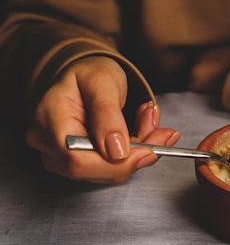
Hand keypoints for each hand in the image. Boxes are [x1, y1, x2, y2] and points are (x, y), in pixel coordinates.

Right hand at [25, 56, 179, 183]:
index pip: (79, 160)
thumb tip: (117, 152)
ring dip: (138, 150)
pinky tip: (144, 129)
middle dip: (135, 154)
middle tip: (164, 133)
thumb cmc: (89, 73)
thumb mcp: (102, 81)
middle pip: (94, 169)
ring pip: (107, 171)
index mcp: (49, 119)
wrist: (86, 76)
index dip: (116, 163)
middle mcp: (48, 143)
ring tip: (151, 120)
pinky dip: (133, 151)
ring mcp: (59, 155)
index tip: (149, 150)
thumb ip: (108, 115)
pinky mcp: (77, 161)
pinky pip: (111, 167)